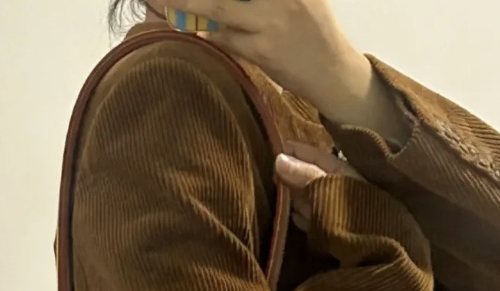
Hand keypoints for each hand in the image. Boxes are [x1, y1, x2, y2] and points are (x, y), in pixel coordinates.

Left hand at [167, 0, 372, 121]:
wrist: (334, 73)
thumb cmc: (314, 32)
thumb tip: (222, 3)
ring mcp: (272, 21)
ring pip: (220, 7)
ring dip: (190, 5)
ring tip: (165, 1)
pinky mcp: (264, 50)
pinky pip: (227, 39)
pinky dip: (209, 33)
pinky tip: (194, 30)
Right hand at [275, 143, 361, 231]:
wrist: (369, 247)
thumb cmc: (350, 211)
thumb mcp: (326, 187)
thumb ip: (304, 174)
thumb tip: (278, 159)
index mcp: (342, 172)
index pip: (315, 157)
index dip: (296, 152)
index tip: (275, 148)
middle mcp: (338, 189)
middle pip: (311, 178)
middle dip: (291, 175)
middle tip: (270, 174)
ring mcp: (334, 211)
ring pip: (310, 198)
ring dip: (294, 196)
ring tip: (276, 192)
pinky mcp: (331, 232)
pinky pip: (312, 220)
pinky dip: (301, 217)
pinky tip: (292, 216)